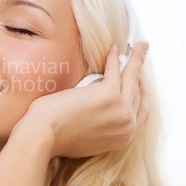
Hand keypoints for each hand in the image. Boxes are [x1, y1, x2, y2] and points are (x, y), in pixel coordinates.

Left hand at [13, 41, 148, 157]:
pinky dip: (115, 58)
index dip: (139, 97)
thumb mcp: (87, 137)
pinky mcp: (109, 94)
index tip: (138, 85)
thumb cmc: (56, 136)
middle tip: (139, 63)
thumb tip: (96, 111)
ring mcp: (121, 110)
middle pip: (139, 95)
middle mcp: (127, 126)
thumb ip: (100, 127)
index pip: (139, 114)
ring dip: (137, 60)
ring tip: (141, 46)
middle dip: (140, 77)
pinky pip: (115, 70)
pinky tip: (113, 48)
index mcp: (122, 138)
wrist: (45, 134)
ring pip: (133, 79)